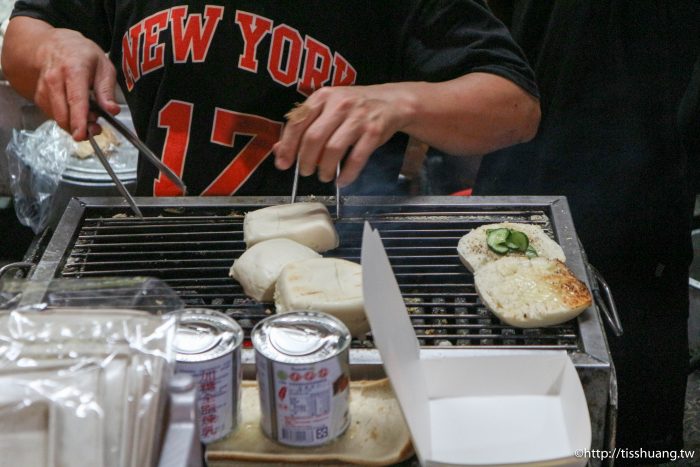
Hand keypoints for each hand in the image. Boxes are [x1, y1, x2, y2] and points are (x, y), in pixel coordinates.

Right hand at [34, 28, 118, 140]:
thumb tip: (112, 110)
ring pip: (57, 117)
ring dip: (74, 124)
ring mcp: (44, 88)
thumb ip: (107, 90)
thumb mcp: (104, 65)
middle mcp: (55, 79)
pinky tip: (76, 112)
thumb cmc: (82, 54)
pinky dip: (66, 119)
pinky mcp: (40, 96)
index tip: (81, 135)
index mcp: (74, 70)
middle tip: (96, 126)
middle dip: (80, 127)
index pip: (75, 100)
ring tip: (89, 115)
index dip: (78, 120)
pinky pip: (53, 115)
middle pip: (63, 113)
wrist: (54, 44)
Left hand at [273, 85, 410, 186]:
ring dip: (325, 168)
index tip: (283, 164)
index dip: (288, 146)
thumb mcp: (328, 110)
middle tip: (305, 172)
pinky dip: (348, 173)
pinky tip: (342, 180)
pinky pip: (357, 157)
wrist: (392, 102)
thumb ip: (304, 126)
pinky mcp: (374, 131)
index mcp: (323, 97)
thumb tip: (279, 150)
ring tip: (324, 176)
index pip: (298, 122)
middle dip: (306, 160)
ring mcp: (358, 117)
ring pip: (333, 148)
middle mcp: (339, 104)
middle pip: (314, 137)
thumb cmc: (354, 108)